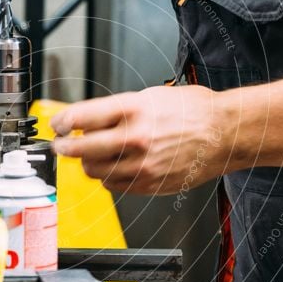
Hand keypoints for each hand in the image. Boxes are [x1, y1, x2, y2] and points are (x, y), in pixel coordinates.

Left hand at [50, 85, 231, 194]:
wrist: (224, 133)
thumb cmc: (192, 111)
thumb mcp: (150, 96)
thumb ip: (116, 109)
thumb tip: (86, 119)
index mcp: (133, 109)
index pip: (82, 117)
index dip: (62, 122)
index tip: (57, 125)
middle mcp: (135, 138)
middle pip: (82, 148)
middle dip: (64, 147)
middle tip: (61, 145)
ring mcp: (142, 164)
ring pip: (95, 170)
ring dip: (88, 163)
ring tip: (93, 155)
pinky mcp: (149, 184)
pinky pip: (113, 185)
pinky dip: (108, 176)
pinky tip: (116, 166)